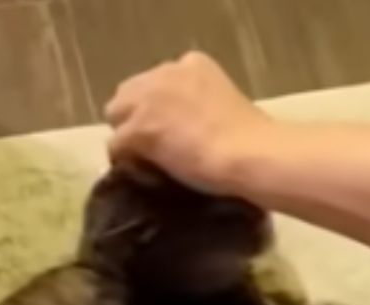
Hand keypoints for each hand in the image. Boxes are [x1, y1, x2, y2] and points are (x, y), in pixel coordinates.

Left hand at [104, 52, 270, 192]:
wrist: (251, 154)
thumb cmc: (253, 139)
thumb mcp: (227, 103)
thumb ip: (201, 104)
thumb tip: (187, 127)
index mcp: (192, 63)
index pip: (157, 81)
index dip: (159, 107)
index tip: (171, 127)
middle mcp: (165, 72)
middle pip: (129, 94)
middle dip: (137, 117)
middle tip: (153, 145)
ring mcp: (148, 100)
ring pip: (116, 117)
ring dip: (128, 137)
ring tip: (146, 161)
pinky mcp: (138, 129)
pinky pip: (116, 147)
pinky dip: (128, 163)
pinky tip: (146, 175)